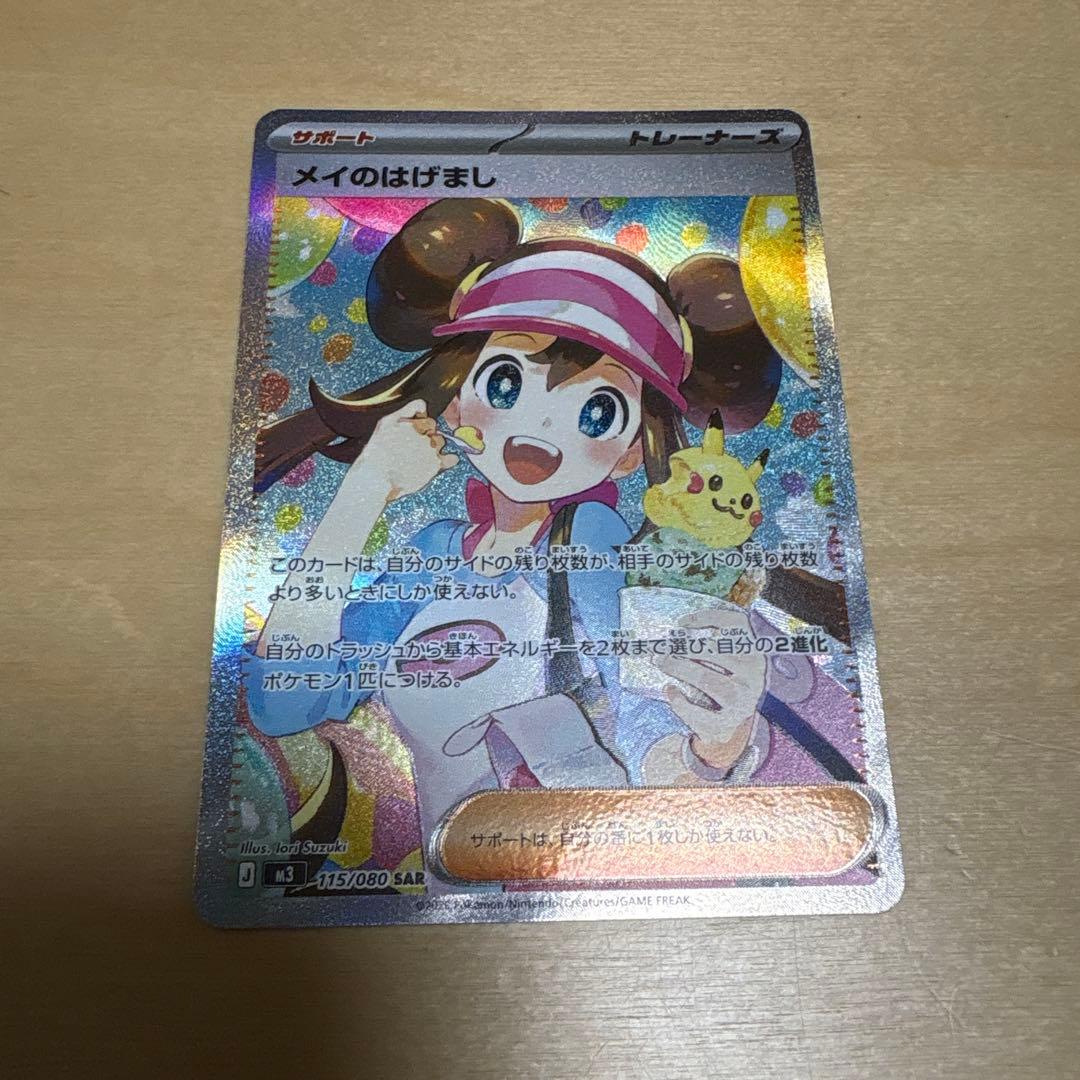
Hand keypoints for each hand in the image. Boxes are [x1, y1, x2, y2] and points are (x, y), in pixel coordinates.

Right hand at [346, 398, 457, 502]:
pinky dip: (448, 459)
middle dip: (425, 432)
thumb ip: (404, 412)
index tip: (412, 428)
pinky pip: (452, 458)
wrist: (376, 480)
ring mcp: (429, 447)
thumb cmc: (376, 454)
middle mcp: (419, 431)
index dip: (418, 417)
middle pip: (432, 424)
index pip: (421, 407)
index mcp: (406, 420)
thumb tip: (423, 407)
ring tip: (418, 458)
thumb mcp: (384, 425)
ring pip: (440, 440)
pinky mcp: (435, 464)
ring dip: (433, 446)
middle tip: (412, 446)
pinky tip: (435, 463)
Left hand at [654, 604, 765, 770]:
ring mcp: (744, 699)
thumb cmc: (726, 681)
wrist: (733, 722)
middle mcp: (754, 673)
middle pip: (717, 651)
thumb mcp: (729, 658)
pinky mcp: (730, 722)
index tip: (681, 623)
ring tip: (662, 663)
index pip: (736, 624)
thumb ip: (714, 642)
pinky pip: (703, 713)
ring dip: (680, 669)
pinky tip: (670, 691)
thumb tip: (677, 631)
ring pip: (708, 679)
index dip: (707, 618)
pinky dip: (681, 703)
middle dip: (685, 647)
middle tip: (662, 648)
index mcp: (754, 650)